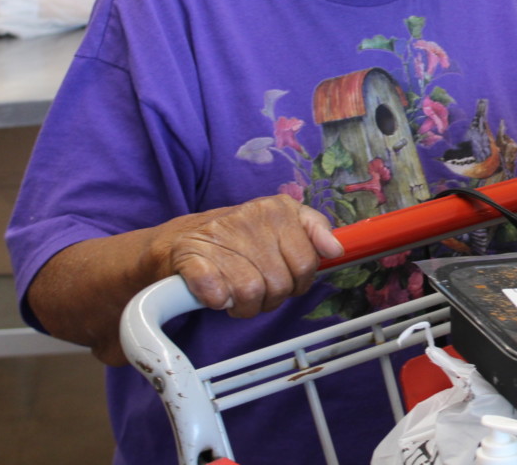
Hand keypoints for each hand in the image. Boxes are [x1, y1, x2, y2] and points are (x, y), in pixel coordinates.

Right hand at [158, 195, 343, 317]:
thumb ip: (314, 231)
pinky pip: (216, 293)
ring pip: (251, 294)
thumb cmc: (241, 237)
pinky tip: (217, 295)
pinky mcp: (190, 256)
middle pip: (281, 283)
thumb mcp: (283, 223)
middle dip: (272, 298)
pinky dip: (218, 302)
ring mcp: (218, 235)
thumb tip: (335, 249)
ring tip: (238, 297)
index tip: (289, 279)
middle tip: (260, 291)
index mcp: (277, 208)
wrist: (181, 238)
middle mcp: (249, 216)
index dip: (299, 281)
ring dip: (245, 307)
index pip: (307, 261)